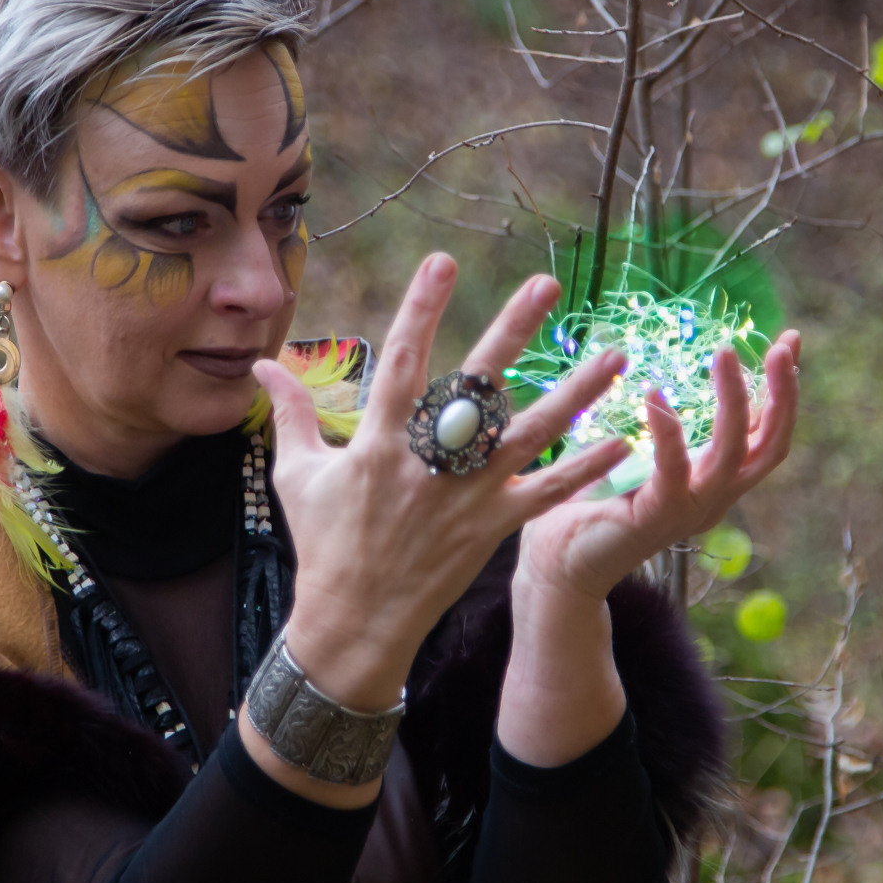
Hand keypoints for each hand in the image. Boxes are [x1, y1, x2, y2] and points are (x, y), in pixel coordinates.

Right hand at [248, 254, 627, 715]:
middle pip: (477, 384)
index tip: (442, 261)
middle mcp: (428, 462)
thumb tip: (261, 363)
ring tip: (616, 355)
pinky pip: (546, 493)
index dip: (420, 309)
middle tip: (546, 284)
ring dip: (575, 393)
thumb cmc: (323, 543)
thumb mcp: (298, 475)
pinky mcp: (492, 527)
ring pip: (529, 434)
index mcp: (378, 441)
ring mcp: (465, 494)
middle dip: (512, 330)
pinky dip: (585, 469)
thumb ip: (290, 412)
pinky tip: (621, 439)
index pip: (400, 360)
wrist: (353, 620)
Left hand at [514, 330, 801, 609]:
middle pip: (770, 445)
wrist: (563, 562)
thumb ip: (666, 425)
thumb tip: (667, 367)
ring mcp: (692, 510)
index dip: (784, 388)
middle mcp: (716, 497)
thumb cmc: (599, 500)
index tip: (791, 339)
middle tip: (783, 347)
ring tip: (725, 353)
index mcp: (719, 480)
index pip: (767, 432)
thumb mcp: (645, 454)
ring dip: (736, 401)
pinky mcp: (658, 517)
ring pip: (733, 453)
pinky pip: (673, 470)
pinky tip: (655, 392)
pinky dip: (667, 430)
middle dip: (784, 394)